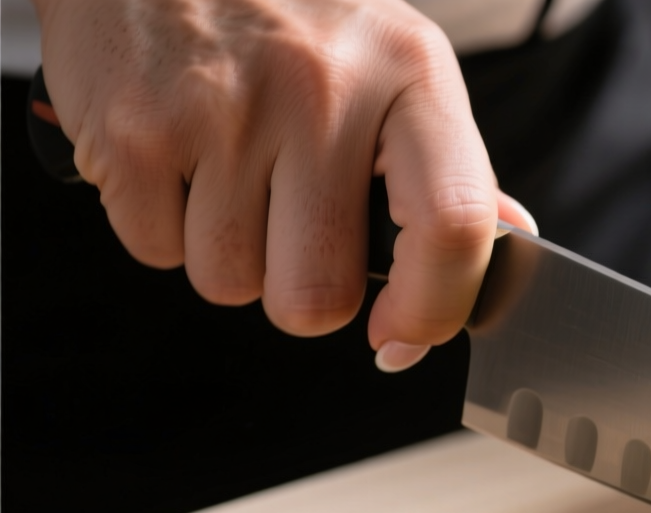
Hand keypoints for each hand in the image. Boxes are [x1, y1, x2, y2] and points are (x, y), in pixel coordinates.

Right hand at [33, 0, 533, 369]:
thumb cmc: (293, 14)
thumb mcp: (393, 62)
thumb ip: (452, 163)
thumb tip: (511, 238)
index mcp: (410, 74)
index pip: (454, 227)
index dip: (435, 311)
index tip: (403, 335)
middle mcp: (322, 90)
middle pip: (319, 296)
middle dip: (303, 290)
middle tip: (293, 228)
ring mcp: (222, 109)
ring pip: (229, 284)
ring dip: (229, 254)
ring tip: (230, 171)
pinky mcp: (132, 129)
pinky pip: (155, 251)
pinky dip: (162, 224)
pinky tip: (178, 155)